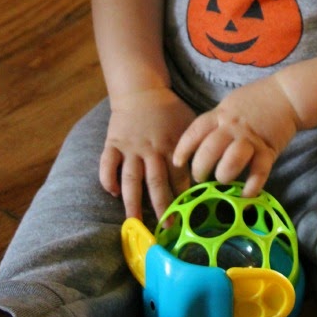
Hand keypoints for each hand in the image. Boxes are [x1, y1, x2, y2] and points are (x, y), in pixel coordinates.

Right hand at [100, 88, 195, 219]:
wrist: (141, 90)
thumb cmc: (169, 108)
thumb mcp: (189, 122)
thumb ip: (195, 146)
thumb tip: (209, 167)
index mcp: (171, 145)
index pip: (178, 176)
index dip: (183, 196)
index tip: (187, 215)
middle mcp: (150, 149)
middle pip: (155, 182)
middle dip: (161, 206)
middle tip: (165, 226)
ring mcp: (130, 148)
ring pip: (130, 178)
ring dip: (132, 201)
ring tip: (134, 222)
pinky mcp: (113, 143)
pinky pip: (107, 163)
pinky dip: (108, 178)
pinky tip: (112, 193)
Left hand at [172, 76, 300, 195]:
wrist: (287, 94)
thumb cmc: (257, 99)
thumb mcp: (230, 104)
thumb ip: (217, 121)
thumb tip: (202, 141)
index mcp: (220, 114)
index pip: (195, 132)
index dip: (184, 148)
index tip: (178, 162)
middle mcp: (232, 127)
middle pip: (209, 149)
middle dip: (200, 168)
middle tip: (199, 177)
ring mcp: (251, 139)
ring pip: (231, 160)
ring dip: (224, 174)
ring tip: (223, 180)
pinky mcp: (269, 150)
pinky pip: (259, 171)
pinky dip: (252, 185)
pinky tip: (246, 194)